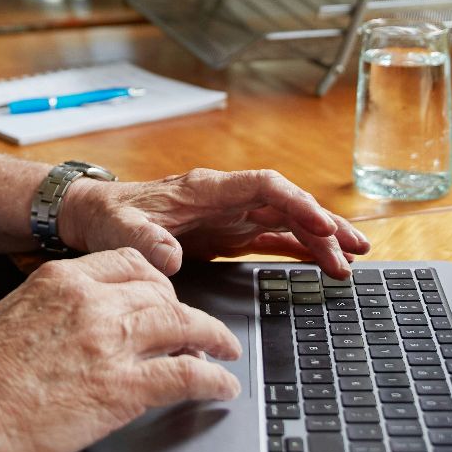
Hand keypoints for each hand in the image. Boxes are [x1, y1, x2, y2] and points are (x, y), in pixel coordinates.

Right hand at [0, 248, 241, 451]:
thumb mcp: (16, 313)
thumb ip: (59, 306)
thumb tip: (86, 320)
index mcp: (63, 278)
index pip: (131, 262)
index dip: (158, 282)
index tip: (168, 297)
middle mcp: (92, 301)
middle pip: (163, 293)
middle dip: (186, 312)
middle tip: (198, 330)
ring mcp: (110, 342)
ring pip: (184, 326)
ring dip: (213, 339)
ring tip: (225, 351)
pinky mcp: (123, 387)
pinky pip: (186, 375)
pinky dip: (213, 379)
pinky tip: (222, 385)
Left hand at [58, 168, 370, 278]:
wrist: (95, 216)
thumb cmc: (109, 216)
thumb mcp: (120, 230)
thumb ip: (145, 242)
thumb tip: (168, 258)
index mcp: (205, 188)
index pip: (263, 186)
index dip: (296, 202)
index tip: (320, 225)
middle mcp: (225, 198)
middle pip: (287, 204)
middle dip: (323, 224)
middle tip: (356, 250)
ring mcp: (230, 216)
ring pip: (287, 223)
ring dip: (320, 240)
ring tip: (352, 262)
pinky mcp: (228, 235)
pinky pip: (273, 240)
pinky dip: (300, 251)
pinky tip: (324, 265)